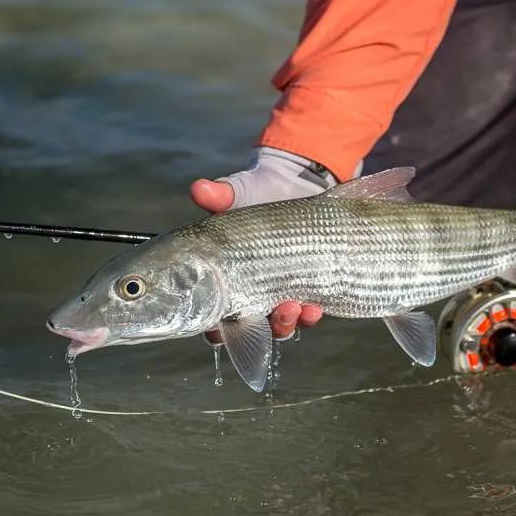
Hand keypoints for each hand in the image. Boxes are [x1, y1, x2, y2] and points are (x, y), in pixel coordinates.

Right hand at [192, 147, 349, 341]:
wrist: (299, 184)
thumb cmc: (258, 192)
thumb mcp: (239, 192)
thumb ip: (219, 195)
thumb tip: (200, 188)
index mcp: (224, 279)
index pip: (213, 317)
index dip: (213, 329)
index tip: (218, 326)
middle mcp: (250, 294)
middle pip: (249, 331)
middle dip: (261, 329)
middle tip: (272, 311)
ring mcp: (278, 296)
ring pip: (280, 327)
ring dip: (286, 323)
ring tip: (295, 307)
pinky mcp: (306, 291)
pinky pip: (306, 315)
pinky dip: (310, 315)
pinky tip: (315, 307)